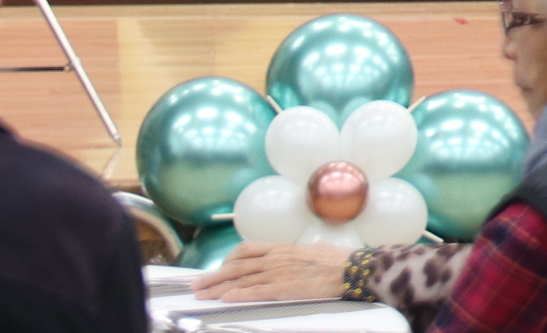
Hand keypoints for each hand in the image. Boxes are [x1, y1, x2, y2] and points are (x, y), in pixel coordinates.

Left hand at [195, 243, 357, 301]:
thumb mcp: (313, 249)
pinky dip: (238, 295)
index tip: (218, 267)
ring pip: (240, 280)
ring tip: (202, 295)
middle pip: (236, 266)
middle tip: (196, 285)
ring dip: (217, 288)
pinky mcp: (283, 288)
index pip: (247, 249)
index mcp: (282, 247)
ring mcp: (278, 273)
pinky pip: (255, 292)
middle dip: (213, 276)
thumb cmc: (337, 260)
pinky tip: (225, 299)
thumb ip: (297, 253)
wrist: (351, 269)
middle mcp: (275, 258)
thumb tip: (295, 255)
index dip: (228, 259)